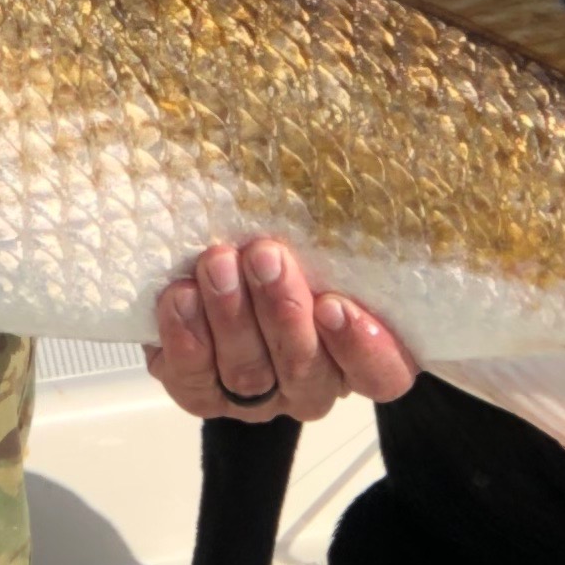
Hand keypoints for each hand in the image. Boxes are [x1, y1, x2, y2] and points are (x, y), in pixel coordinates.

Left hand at [150, 241, 414, 423]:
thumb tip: (354, 167)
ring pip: (248, 374)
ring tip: (217, 264)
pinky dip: (186, 339)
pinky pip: (194, 382)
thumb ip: (339, 235)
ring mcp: (258, 396)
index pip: (383, 372)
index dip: (362, 347)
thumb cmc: (297, 252)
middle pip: (306, 369)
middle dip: (282, 311)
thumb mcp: (327, 243)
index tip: (334, 303)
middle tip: (265, 256)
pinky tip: (181, 296)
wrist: (224, 269)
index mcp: (361, 354)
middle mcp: (314, 383)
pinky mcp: (204, 394)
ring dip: (231, 316)